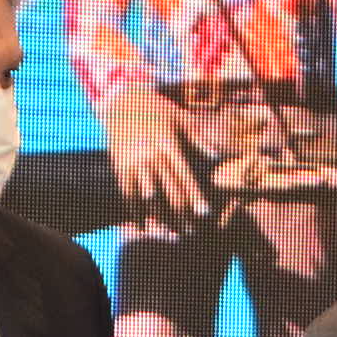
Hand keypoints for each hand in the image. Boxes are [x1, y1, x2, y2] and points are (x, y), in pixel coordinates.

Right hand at [102, 86, 209, 227]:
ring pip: (148, 198)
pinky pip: (128, 195)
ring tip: (171, 235)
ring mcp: (134, 163)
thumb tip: (217, 157)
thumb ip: (198, 139)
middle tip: (191, 233)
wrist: (123, 101)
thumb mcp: (181, 118)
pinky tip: (143, 227)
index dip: (195, 197)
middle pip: (169, 191)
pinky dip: (135, 213)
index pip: (185, 177)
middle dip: (181, 214)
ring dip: (160, 219)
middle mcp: (151, 156)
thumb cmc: (158, 109)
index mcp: (169, 145)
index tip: (205, 214)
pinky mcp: (120, 168)